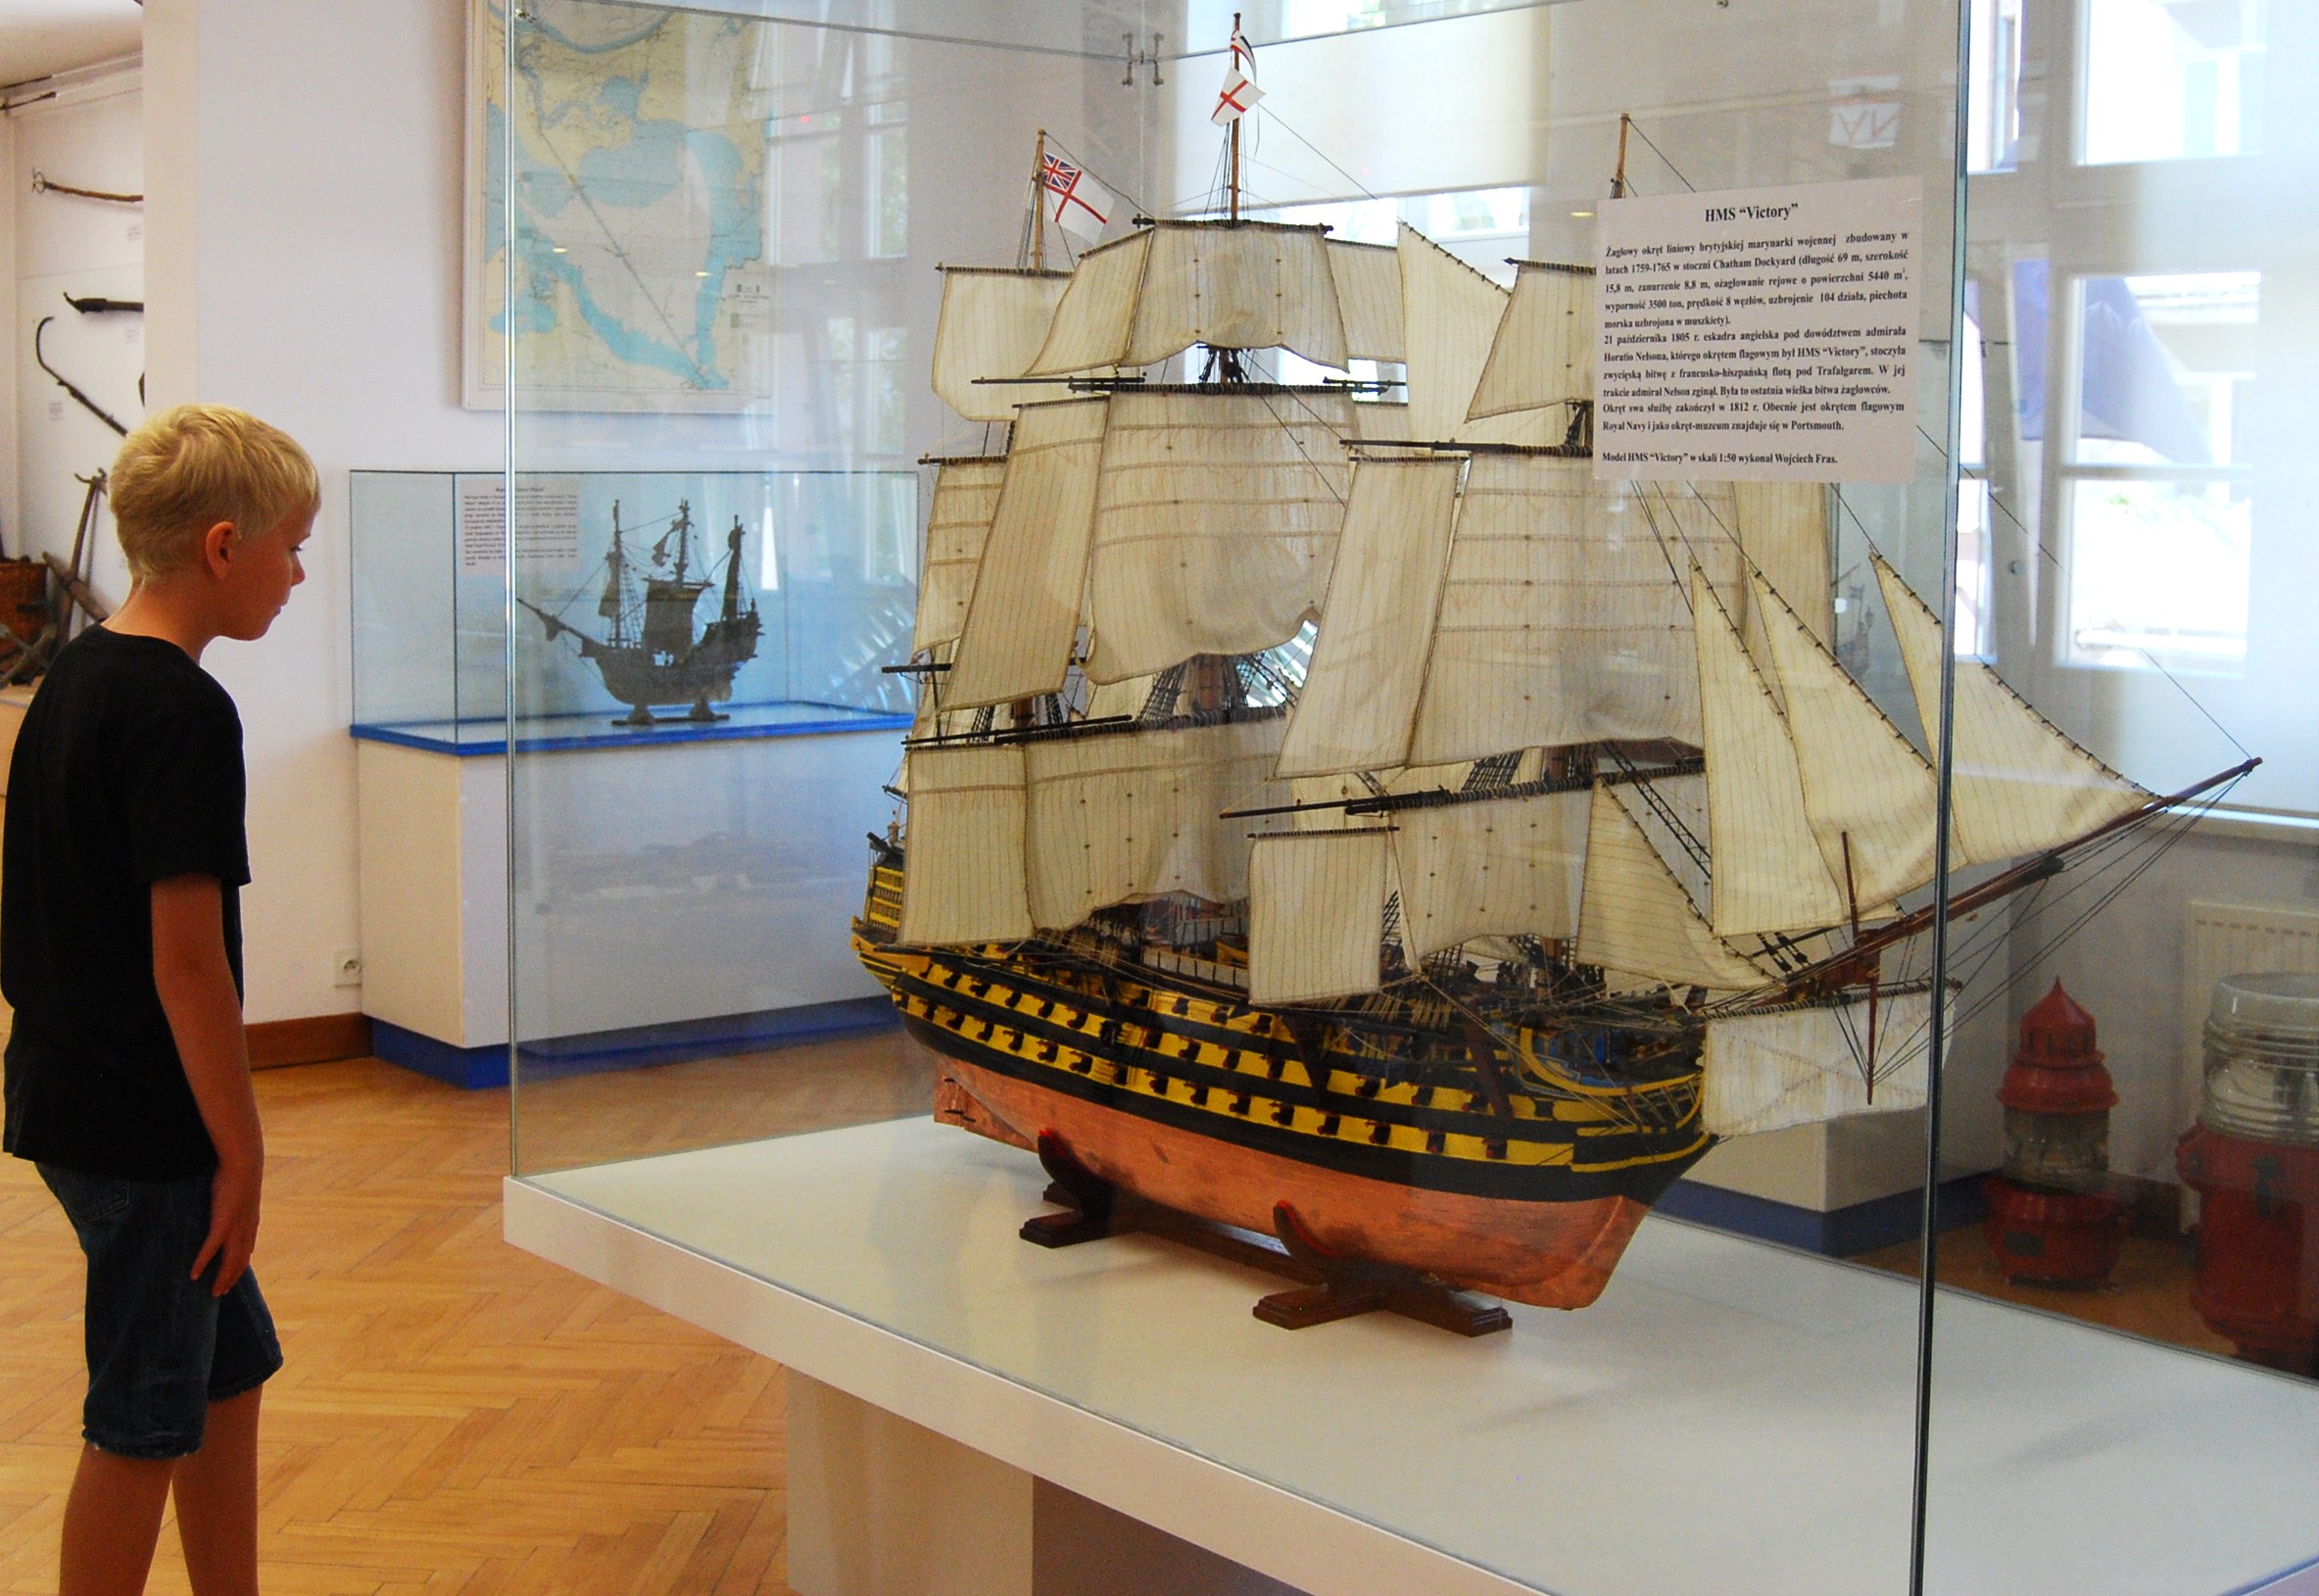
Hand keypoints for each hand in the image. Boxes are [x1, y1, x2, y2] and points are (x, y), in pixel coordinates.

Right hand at [193, 1154, 261, 1295]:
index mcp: (249, 1224)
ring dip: (220, 1278)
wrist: (244, 1165)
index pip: (245, 1252)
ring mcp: (235, 1229)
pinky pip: (211, 1249)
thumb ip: (233, 1205)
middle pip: (239, 1263)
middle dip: (230, 1279)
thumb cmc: (238, 1175)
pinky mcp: (222, 1224)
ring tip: (213, 1293)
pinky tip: (194, 1275)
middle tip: (220, 1293)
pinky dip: (203, 1263)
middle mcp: (245, 1231)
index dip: (238, 1267)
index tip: (231, 1279)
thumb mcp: (239, 1194)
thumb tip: (225, 1205)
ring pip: (229, 1262)